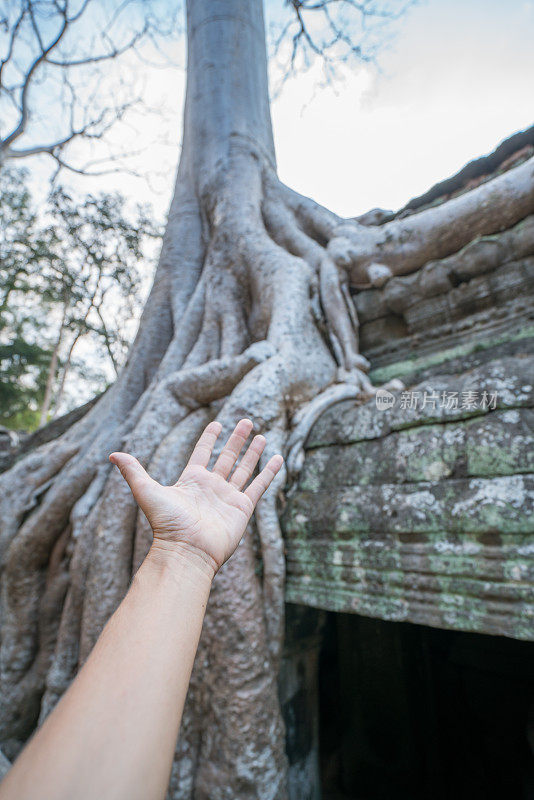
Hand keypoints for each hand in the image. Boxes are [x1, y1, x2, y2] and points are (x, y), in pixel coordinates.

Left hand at [109, 419, 283, 579]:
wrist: (186, 551)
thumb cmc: (166, 524)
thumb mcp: (146, 491)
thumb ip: (133, 471)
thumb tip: (112, 454)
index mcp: (191, 480)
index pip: (203, 453)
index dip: (209, 438)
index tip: (217, 423)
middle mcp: (211, 487)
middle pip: (227, 457)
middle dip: (237, 439)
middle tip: (247, 420)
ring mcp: (228, 497)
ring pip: (244, 469)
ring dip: (253, 452)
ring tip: (261, 435)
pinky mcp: (242, 508)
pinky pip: (258, 486)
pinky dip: (268, 472)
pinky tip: (276, 458)